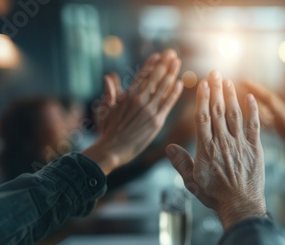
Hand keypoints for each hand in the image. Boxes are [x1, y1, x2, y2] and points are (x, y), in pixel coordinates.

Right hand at [83, 49, 182, 173]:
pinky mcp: (156, 121)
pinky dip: (174, 93)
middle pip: (154, 77)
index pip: (141, 75)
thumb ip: (109, 93)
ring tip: (177, 62)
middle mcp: (139, 100)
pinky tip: (180, 83)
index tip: (158, 55)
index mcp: (127, 96)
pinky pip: (168, 103)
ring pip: (163, 87)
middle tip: (172, 53)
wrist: (112, 150)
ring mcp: (148, 110)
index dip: (151, 64)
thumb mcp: (105, 110)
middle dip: (164, 64)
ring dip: (171, 73)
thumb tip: (108, 78)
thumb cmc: (107, 132)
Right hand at [166, 71, 265, 229]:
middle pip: (218, 111)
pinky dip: (253, 111)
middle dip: (216, 90)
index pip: (203, 118)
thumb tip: (168, 146)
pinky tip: (250, 97)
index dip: (203, 99)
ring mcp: (240, 144)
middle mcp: (223, 143)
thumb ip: (180, 162)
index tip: (202, 84)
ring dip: (232, 96)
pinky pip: (254, 126)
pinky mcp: (255, 149)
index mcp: (206, 149)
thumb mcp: (192, 182)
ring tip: (229, 81)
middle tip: (215, 73)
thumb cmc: (215, 195)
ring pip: (235, 115)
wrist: (241, 206)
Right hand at [241, 81, 284, 165]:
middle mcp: (284, 116)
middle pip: (265, 100)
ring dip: (252, 101)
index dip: (257, 90)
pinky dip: (257, 113)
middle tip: (233, 86)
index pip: (270, 100)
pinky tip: (249, 114)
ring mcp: (283, 122)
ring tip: (237, 96)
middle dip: (250, 91)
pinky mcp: (283, 129)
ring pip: (264, 108)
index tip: (243, 81)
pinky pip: (266, 119)